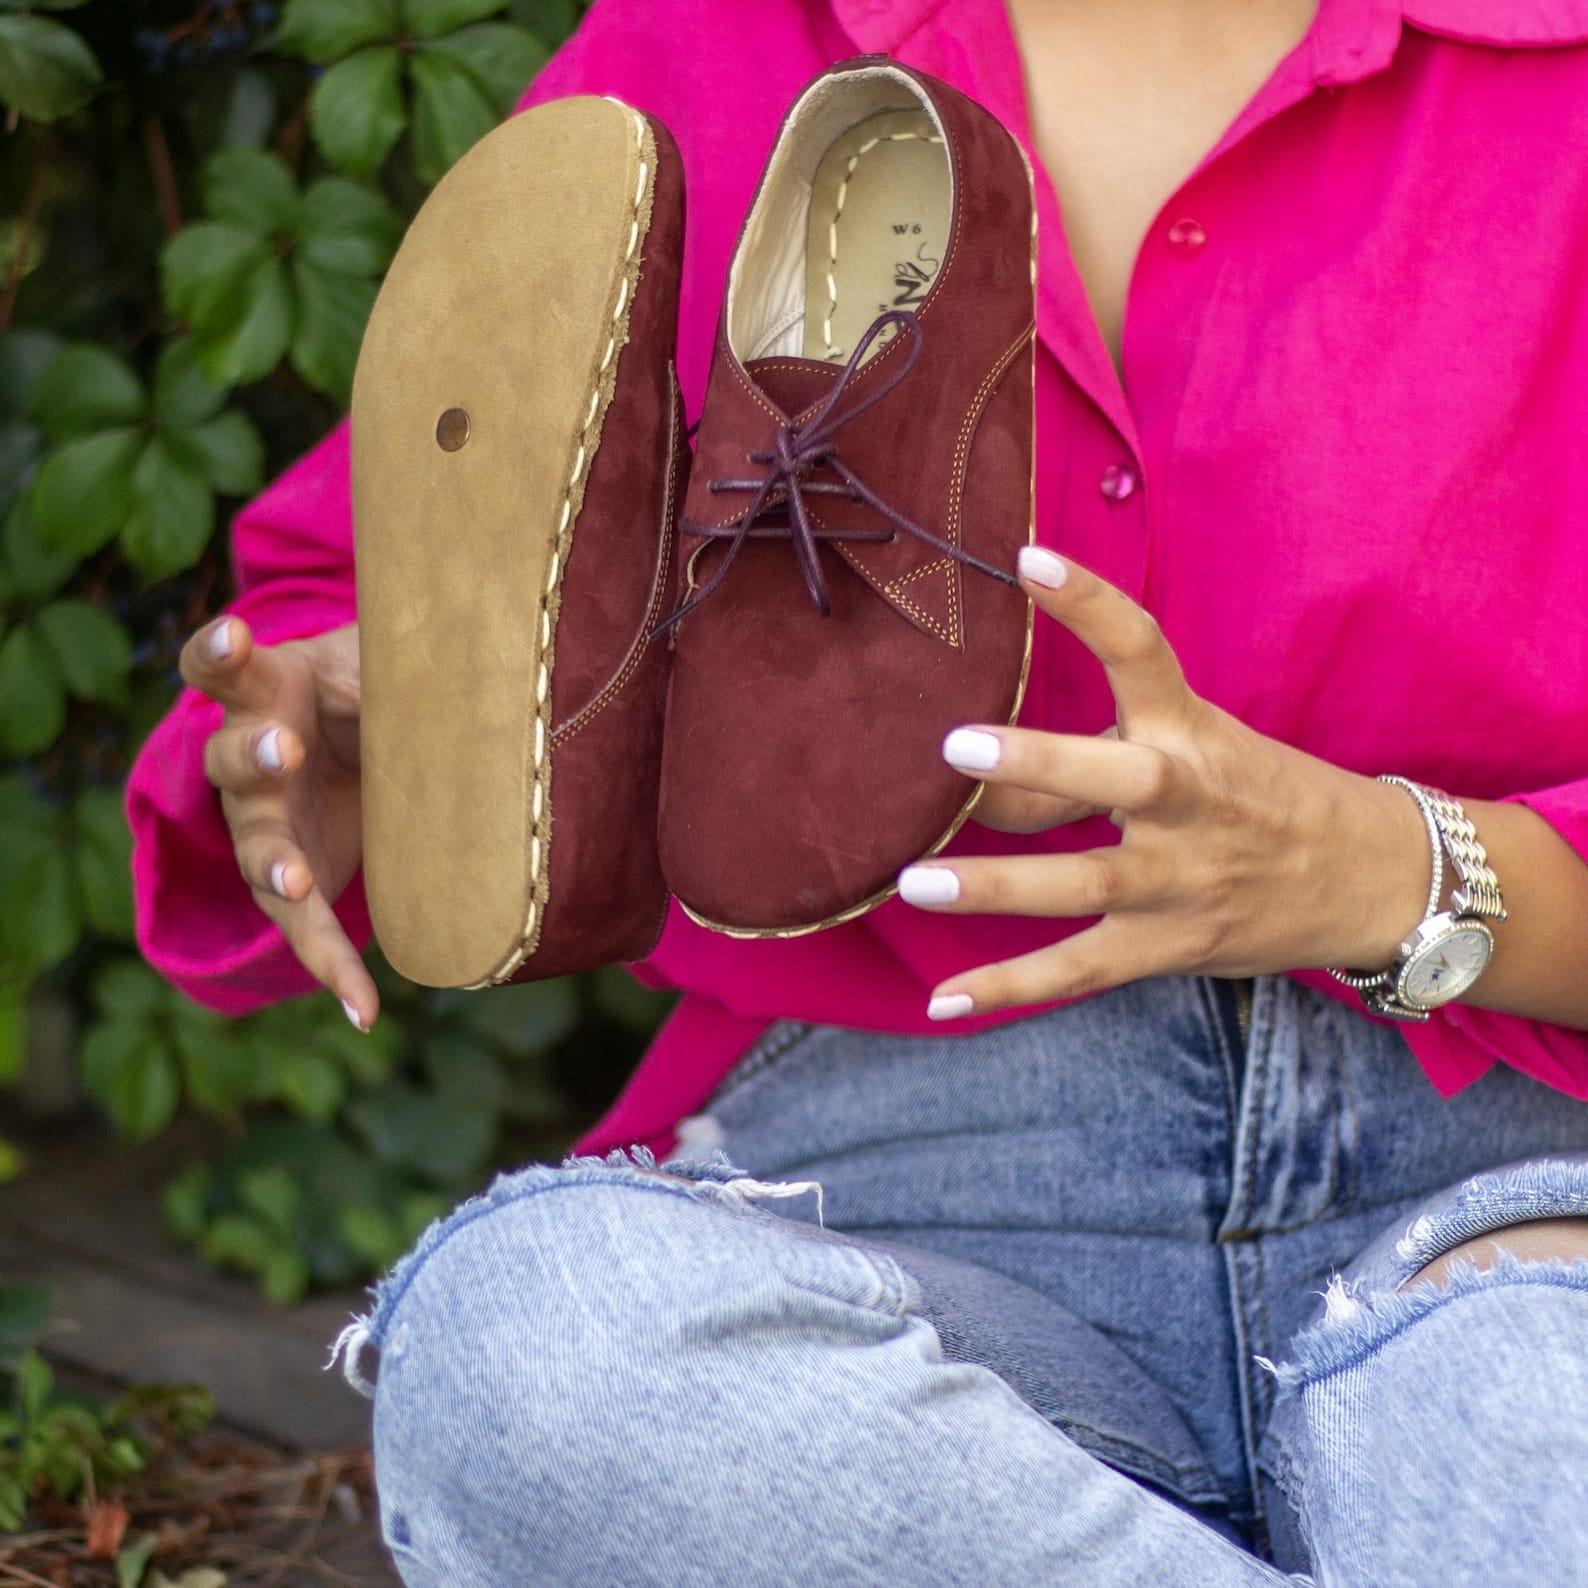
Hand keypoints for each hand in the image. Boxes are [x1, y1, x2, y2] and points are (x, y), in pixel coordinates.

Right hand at [179, 617, 374, 1027]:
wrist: (361, 746)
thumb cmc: (362, 690)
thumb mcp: (375, 667)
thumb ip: (389, 672)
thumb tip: (433, 683)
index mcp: (262, 692)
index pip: (219, 667)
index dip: (220, 651)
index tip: (233, 636)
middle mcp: (247, 761)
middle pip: (233, 759)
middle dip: (256, 754)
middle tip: (283, 746)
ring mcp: (263, 826)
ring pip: (257, 848)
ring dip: (276, 865)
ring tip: (294, 880)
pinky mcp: (294, 879)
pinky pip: (307, 928)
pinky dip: (334, 968)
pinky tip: (365, 1010)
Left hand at [900, 547, 1429, 1018]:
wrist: (1372, 878)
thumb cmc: (1261, 796)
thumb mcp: (1199, 747)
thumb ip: (1095, 758)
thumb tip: (978, 773)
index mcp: (1191, 731)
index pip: (1142, 651)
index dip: (1089, 604)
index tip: (1026, 558)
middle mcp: (1187, 802)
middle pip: (1118, 778)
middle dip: (1041, 764)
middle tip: (957, 749)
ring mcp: (1180, 880)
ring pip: (1086, 884)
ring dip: (998, 888)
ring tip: (914, 883)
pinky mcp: (1168, 946)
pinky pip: (1081, 972)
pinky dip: (1012, 988)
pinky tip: (945, 1000)